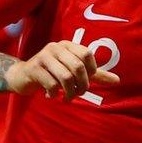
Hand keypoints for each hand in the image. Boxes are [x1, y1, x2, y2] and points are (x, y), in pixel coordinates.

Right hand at [5, 40, 120, 100]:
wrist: (24, 76)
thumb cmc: (54, 73)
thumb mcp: (75, 72)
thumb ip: (96, 75)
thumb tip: (117, 80)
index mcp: (68, 45)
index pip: (87, 54)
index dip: (91, 71)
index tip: (88, 80)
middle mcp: (56, 47)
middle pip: (78, 67)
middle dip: (82, 85)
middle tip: (79, 93)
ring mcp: (43, 56)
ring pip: (65, 77)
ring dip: (70, 92)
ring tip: (67, 97)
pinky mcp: (33, 68)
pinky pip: (51, 84)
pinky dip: (54, 94)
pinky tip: (51, 95)